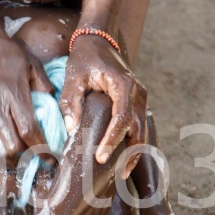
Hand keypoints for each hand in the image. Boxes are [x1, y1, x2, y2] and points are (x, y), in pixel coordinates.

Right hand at [0, 31, 54, 164]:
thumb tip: (52, 103)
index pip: (29, 131)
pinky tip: (2, 151)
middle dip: (27, 156)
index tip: (52, 159)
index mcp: (15, 97)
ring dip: (10, 157)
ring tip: (23, 156)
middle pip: (11, 145)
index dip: (41, 149)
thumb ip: (44, 85)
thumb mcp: (32, 64)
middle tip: (38, 156)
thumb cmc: (7, 52)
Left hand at [59, 36, 147, 177]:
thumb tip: (72, 129)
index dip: (112, 140)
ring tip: (122, 172)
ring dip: (135, 151)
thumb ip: (71, 102)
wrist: (98, 40)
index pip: (122, 119)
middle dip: (129, 153)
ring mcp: (141, 98)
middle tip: (116, 174)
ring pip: (143, 130)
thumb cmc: (84, 57)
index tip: (100, 157)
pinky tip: (125, 158)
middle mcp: (138, 93)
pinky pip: (139, 125)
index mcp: (124, 86)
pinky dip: (134, 142)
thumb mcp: (73, 76)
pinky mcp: (137, 102)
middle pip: (139, 129)